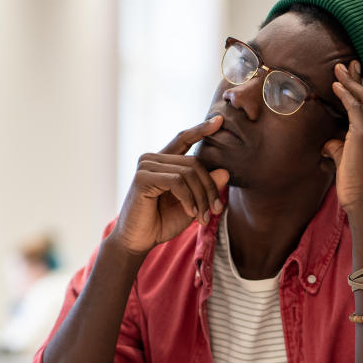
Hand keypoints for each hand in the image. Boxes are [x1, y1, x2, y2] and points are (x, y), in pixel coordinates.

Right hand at [110, 117, 229, 253]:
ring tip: (203, 218)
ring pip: (188, 172)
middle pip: (194, 162)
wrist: (137, 241)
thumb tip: (225, 172)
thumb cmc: (161, 222)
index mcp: (163, 161)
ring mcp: (146, 165)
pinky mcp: (142, 178)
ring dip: (201, 197)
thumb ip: (206, 188)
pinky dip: (189, 198)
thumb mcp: (192, 204)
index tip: (219, 120)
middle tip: (215, 210)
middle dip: (210, 188)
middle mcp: (153, 159)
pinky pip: (177, 181)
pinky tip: (191, 213)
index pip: (184, 138)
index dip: (201, 129)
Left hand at [322, 60, 362, 218]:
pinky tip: (336, 85)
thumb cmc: (361, 191)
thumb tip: (330, 141)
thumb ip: (345, 148)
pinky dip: (345, 95)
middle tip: (350, 64)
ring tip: (338, 69)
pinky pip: (355, 108)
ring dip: (351, 83)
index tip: (358, 81)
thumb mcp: (356, 164)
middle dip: (360, 81)